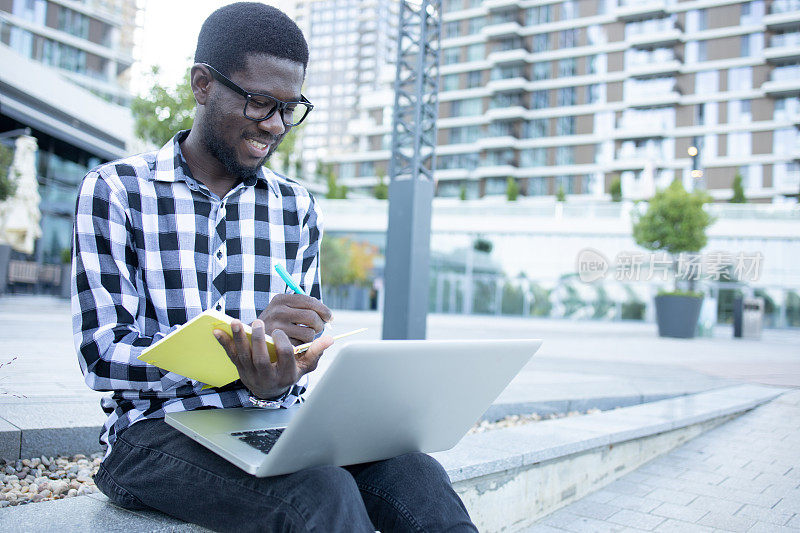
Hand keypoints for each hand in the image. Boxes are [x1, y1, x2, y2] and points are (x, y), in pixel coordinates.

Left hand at [214, 319, 332, 399]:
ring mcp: (251, 372)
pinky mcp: (239, 367)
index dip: (283, 344)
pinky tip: (217, 331)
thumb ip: (316, 351)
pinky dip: (223, 343)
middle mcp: (267, 375)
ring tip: (236, 322)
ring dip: (239, 339)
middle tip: (259, 322)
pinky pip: (230, 355)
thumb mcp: (304, 366)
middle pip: (261, 358)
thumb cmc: (289, 373)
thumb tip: (330, 338)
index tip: (281, 331)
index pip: (285, 357)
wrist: (268, 389)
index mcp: (285, 373)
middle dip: (258, 341)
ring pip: (244, 356)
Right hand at [258, 294, 332, 345]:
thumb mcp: (285, 310)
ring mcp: (276, 327)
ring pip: (309, 333)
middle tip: (319, 328)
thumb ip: (304, 307)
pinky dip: (302, 346)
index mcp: (281, 299)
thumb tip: (327, 315)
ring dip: (311, 337)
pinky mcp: (278, 344)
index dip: (324, 310)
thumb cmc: (276, 324)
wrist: (253, 342)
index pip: (309, 301)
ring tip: (304, 336)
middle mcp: (277, 311)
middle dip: (320, 324)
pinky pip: (301, 346)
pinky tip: (295, 344)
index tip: (329, 317)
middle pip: (312, 316)